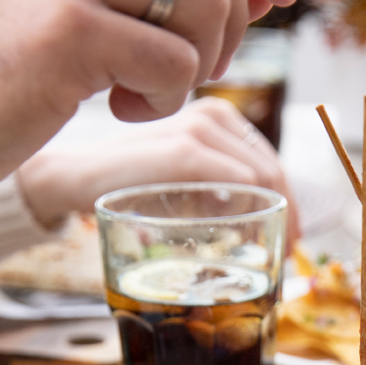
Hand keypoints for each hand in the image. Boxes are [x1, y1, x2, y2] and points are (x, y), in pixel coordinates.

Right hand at [17, 97, 301, 247]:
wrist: (75, 178)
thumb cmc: (127, 184)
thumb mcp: (182, 178)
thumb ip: (217, 184)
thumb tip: (264, 220)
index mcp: (216, 116)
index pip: (269, 161)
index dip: (288, 202)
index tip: (290, 237)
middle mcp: (213, 114)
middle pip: (273, 170)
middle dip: (288, 213)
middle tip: (288, 250)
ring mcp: (199, 129)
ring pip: (265, 177)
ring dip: (276, 216)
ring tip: (274, 250)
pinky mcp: (185, 151)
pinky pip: (241, 181)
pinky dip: (254, 210)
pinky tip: (250, 234)